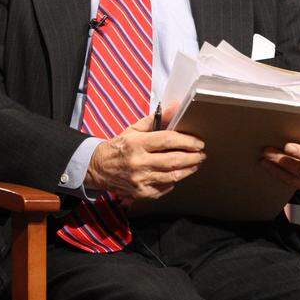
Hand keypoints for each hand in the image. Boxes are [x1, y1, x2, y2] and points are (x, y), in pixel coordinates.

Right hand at [85, 111, 203, 200]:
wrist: (98, 168)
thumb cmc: (120, 146)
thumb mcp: (134, 128)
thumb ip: (157, 119)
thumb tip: (176, 106)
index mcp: (136, 143)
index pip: (168, 140)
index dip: (187, 141)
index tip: (198, 142)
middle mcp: (138, 162)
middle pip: (173, 160)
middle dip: (192, 157)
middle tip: (201, 154)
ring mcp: (139, 180)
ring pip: (172, 176)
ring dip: (188, 170)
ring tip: (195, 163)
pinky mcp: (140, 193)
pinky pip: (164, 188)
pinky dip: (173, 181)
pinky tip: (178, 174)